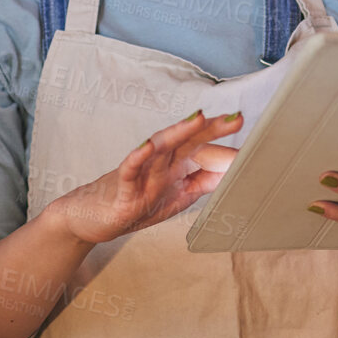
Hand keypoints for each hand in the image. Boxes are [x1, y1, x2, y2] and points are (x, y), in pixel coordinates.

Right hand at [49, 110, 241, 245]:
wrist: (86, 219)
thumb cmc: (130, 204)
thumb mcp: (173, 198)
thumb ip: (199, 184)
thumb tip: (230, 174)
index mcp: (173, 169)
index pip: (203, 152)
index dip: (225, 149)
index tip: (251, 145)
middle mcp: (158, 167)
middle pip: (187, 143)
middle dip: (211, 130)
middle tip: (236, 118)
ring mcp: (140, 176)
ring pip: (160, 150)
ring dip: (179, 133)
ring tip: (198, 118)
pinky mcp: (121, 190)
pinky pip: (130, 170)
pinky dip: (138, 157)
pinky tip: (148, 146)